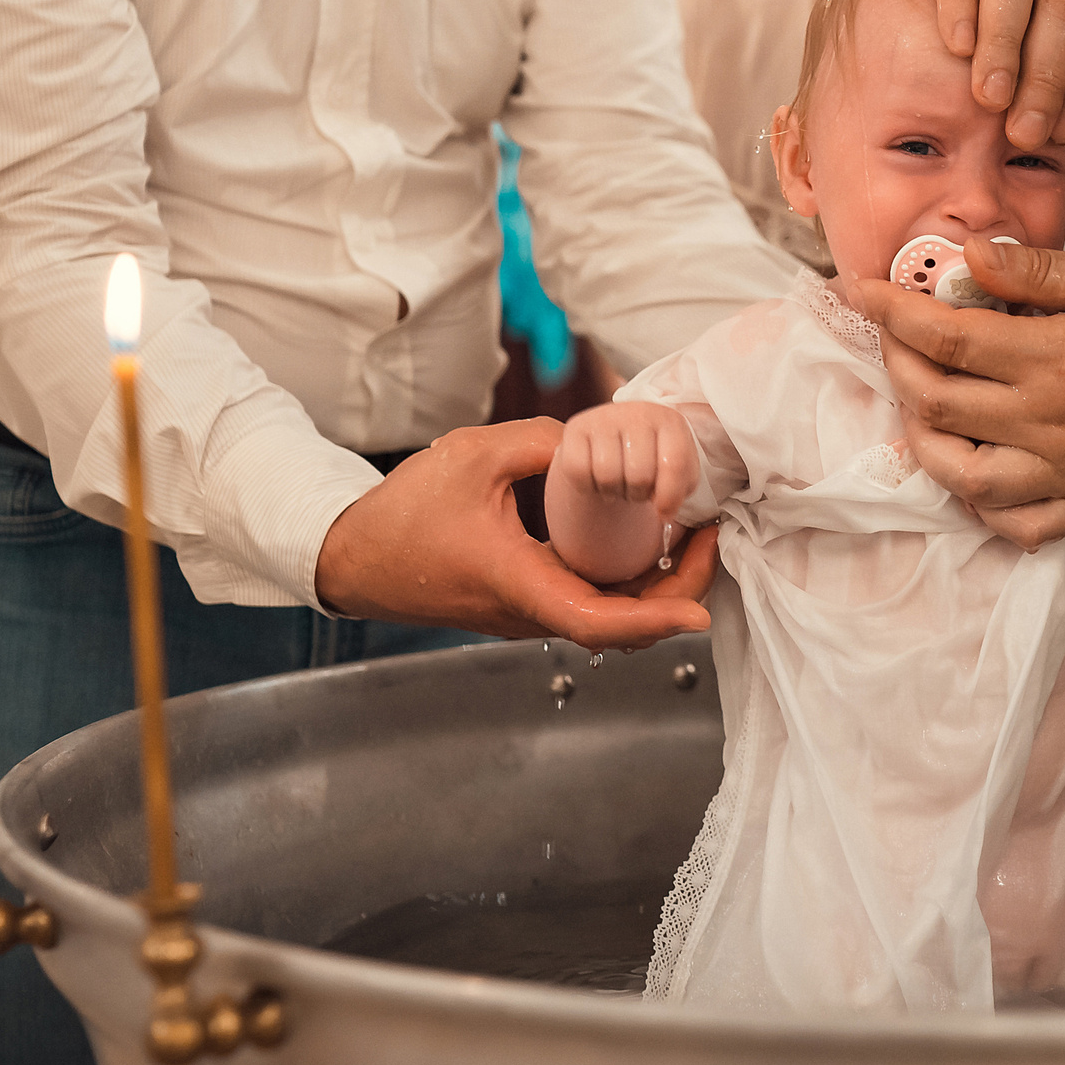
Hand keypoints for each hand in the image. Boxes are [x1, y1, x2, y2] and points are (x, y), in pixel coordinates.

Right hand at [314, 418, 714, 648]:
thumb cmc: (405, 514)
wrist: (355, 557)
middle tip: (709, 537)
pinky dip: (623, 577)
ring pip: (606, 613)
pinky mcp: (525, 603)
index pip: (598, 622)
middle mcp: (529, 612)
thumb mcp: (473, 454)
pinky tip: (641, 537)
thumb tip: (596, 441)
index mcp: (519, 584)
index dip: (654, 621)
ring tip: (688, 533)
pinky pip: (586, 598)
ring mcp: (528, 613)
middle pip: (619, 623)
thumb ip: (542, 441)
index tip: (698, 608)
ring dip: (653, 583)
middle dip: (675, 590)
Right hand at [546, 402, 702, 583]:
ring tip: (619, 483)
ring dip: (614, 491)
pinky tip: (597, 477)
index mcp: (671, 421)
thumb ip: (680, 493)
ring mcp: (604, 417)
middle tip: (637, 490)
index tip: (664, 512)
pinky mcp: (575, 427)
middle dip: (638, 495)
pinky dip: (588, 485)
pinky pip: (578, 470)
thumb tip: (664, 513)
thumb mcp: (678, 474)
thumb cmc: (654, 461)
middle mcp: (638, 412)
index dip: (670, 498)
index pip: (675, 463)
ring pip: (607, 474)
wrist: (618, 441)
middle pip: (639, 475)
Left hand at [854, 240, 1064, 545]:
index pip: (946, 337)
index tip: (858, 291)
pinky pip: (1016, 523)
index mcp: (1056, 358)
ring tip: (919, 402)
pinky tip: (971, 470)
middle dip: (896, 363)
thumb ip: (1037, 270)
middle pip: (937, 404)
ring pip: (961, 474)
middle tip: (890, 335)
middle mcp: (1050, 422)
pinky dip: (980, 504)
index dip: (890, 312)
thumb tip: (967, 255)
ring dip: (923, 438)